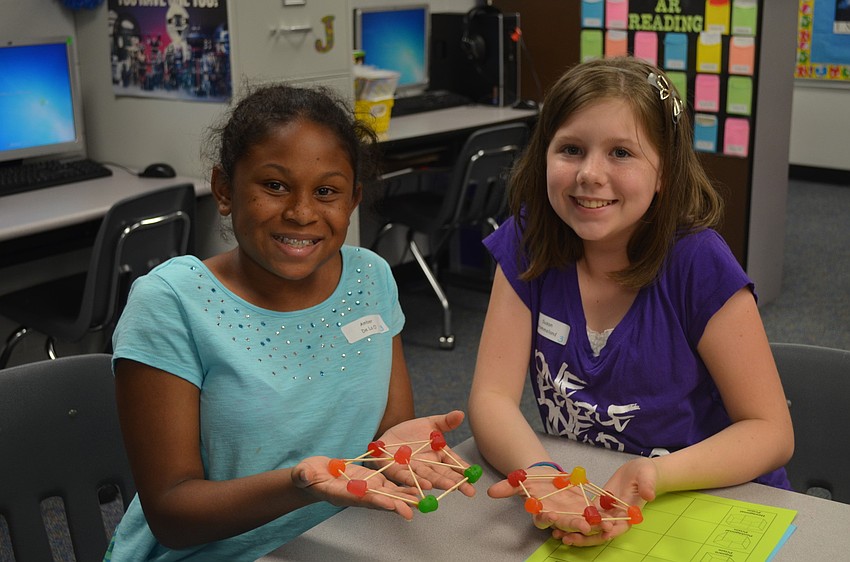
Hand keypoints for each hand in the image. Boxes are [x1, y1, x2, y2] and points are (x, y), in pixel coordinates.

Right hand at [292, 456, 420, 519]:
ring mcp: (366, 488)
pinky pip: (389, 485)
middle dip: (396, 505)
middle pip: (380, 501)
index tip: (389, 504)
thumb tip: (302, 474)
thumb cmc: (307, 476)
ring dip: (404, 496)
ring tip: (422, 498)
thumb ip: (303, 475)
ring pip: (388, 494)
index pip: (360, 499)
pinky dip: (402, 485)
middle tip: (413, 509)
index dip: (375, 501)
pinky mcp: (371, 480)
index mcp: (342, 494)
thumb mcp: (303, 474)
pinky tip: (416, 486)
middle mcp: (357, 494)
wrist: (315, 474)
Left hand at [374, 410, 476, 496]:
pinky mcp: (397, 471)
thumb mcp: (429, 423)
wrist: (387, 437)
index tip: (475, 477)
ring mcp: (414, 470)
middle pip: (444, 475)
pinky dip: (416, 482)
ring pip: (428, 477)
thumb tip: (460, 414)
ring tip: (449, 487)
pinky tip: (425, 486)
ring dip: (439, 483)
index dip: (465, 471)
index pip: (454, 464)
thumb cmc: (411, 433)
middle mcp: (429, 466)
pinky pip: (407, 477)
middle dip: (456, 482)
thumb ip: (445, 421)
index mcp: (439, 456)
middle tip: (468, 490)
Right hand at [488, 466, 610, 535]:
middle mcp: (557, 517)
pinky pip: (592, 515)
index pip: (542, 519)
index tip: (548, 514)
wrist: (548, 476)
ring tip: (597, 524)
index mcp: (541, 513)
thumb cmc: (534, 480)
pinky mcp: (584, 509)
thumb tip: (490, 492)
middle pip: (564, 524)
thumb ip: (508, 486)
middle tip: (582, 525)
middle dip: (573, 525)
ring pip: (581, 522)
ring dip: (590, 524)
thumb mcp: (520, 480)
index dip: (545, 518)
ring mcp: (572, 515)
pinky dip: (599, 517)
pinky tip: (606, 517)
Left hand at [551, 458, 656, 545]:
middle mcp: (617, 518)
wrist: (639, 470)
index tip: (598, 533)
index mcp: (629, 514)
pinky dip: (574, 520)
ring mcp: (607, 513)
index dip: (609, 531)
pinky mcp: (598, 507)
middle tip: (569, 538)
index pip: (619, 527)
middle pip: (601, 531)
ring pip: (591, 526)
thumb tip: (648, 495)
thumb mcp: (647, 476)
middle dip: (586, 536)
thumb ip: (647, 486)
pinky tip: (560, 522)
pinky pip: (586, 516)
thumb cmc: (646, 473)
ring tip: (558, 535)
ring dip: (576, 531)